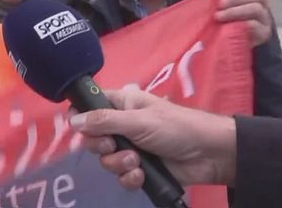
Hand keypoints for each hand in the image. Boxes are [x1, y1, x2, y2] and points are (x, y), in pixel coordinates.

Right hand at [70, 88, 236, 189]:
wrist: (210, 155)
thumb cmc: (175, 127)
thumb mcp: (138, 120)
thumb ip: (104, 121)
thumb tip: (72, 119)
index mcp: (121, 104)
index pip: (90, 106)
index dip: (81, 116)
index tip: (77, 127)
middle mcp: (122, 125)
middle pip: (93, 138)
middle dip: (101, 146)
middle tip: (114, 146)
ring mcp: (130, 148)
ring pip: (106, 159)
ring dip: (119, 163)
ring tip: (137, 161)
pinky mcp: (140, 169)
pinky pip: (121, 176)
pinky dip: (130, 177)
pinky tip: (142, 175)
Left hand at [217, 0, 273, 46]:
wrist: (219, 36)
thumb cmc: (225, 10)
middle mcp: (264, 4)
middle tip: (220, 5)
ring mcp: (265, 19)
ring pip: (256, 9)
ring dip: (235, 11)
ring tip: (219, 16)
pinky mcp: (263, 34)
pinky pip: (256, 26)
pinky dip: (242, 24)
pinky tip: (230, 26)